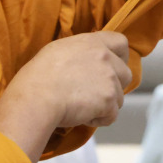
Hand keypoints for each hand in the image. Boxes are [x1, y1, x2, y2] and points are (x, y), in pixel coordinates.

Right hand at [0, 31, 130, 160]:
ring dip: (104, 105)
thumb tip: (85, 61)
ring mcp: (110, 79)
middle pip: (125, 74)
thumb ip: (80, 52)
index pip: (121, 43)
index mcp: (93, 42)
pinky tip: (82, 116)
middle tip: (93, 95)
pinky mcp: (109, 100)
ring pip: (119, 97)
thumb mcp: (58, 51)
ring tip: (81, 107)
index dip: (120, 57)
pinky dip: (99, 119)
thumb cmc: (38, 76)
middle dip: (113, 86)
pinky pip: (112, 115)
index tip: (112, 68)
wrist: (37, 96)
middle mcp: (105, 57)